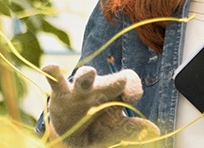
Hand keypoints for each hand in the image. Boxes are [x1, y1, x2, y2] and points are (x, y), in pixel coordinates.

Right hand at [43, 64, 160, 147]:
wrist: (73, 136)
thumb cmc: (100, 127)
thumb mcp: (115, 130)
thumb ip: (131, 129)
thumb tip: (154, 130)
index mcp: (117, 94)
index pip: (130, 82)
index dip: (134, 88)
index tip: (132, 97)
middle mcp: (100, 87)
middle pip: (110, 79)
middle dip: (115, 81)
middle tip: (120, 82)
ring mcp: (80, 89)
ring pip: (84, 76)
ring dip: (86, 75)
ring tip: (87, 74)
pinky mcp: (61, 94)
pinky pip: (56, 80)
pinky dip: (52, 73)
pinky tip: (49, 68)